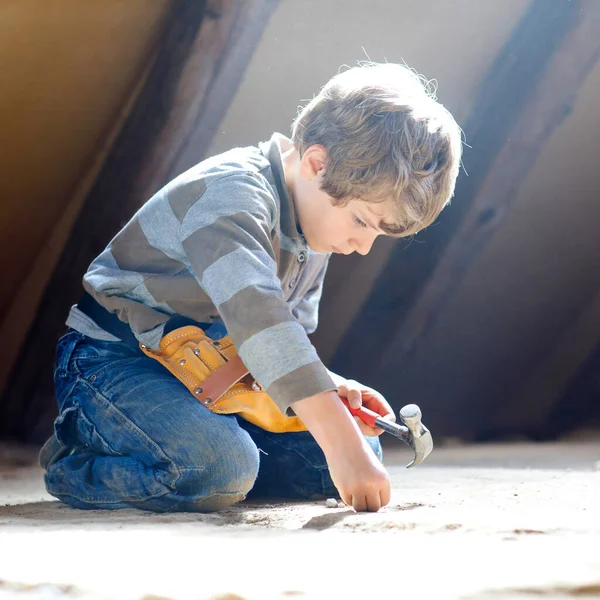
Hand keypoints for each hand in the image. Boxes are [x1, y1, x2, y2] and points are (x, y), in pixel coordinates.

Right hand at [290, 390, 390, 511]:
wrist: (343, 443)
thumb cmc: (359, 456)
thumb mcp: (375, 470)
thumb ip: (377, 487)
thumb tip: (373, 507)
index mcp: (383, 480)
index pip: (385, 501)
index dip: (377, 499)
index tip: (370, 493)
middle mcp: (372, 485)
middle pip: (373, 508)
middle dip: (368, 505)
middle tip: (362, 496)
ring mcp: (358, 488)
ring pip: (360, 508)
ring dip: (357, 503)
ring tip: (354, 491)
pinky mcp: (345, 489)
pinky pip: (348, 502)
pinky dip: (347, 497)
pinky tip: (346, 485)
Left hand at [337, 379, 395, 435]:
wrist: (332, 395)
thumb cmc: (344, 389)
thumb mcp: (348, 386)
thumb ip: (353, 392)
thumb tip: (357, 405)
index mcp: (377, 402)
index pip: (389, 417)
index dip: (385, 423)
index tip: (373, 424)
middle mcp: (373, 413)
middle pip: (377, 428)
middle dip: (366, 426)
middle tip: (354, 418)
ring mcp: (365, 422)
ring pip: (366, 431)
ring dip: (356, 426)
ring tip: (347, 414)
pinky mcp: (357, 427)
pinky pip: (357, 433)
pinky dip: (350, 427)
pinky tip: (344, 419)